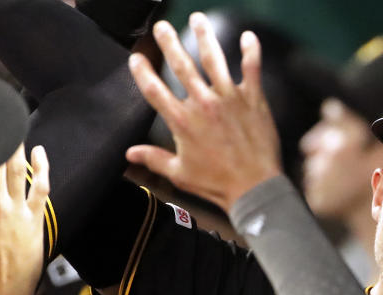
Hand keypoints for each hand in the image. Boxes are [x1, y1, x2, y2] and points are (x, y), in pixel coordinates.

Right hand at [125, 13, 282, 210]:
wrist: (253, 188)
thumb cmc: (215, 184)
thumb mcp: (179, 173)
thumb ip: (154, 159)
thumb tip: (129, 154)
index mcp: (182, 121)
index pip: (155, 90)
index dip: (142, 72)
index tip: (136, 57)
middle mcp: (203, 103)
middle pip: (182, 65)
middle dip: (169, 43)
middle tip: (161, 26)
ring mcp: (229, 98)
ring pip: (214, 59)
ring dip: (204, 36)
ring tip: (196, 18)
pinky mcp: (253, 98)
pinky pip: (252, 68)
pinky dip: (251, 51)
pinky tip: (248, 36)